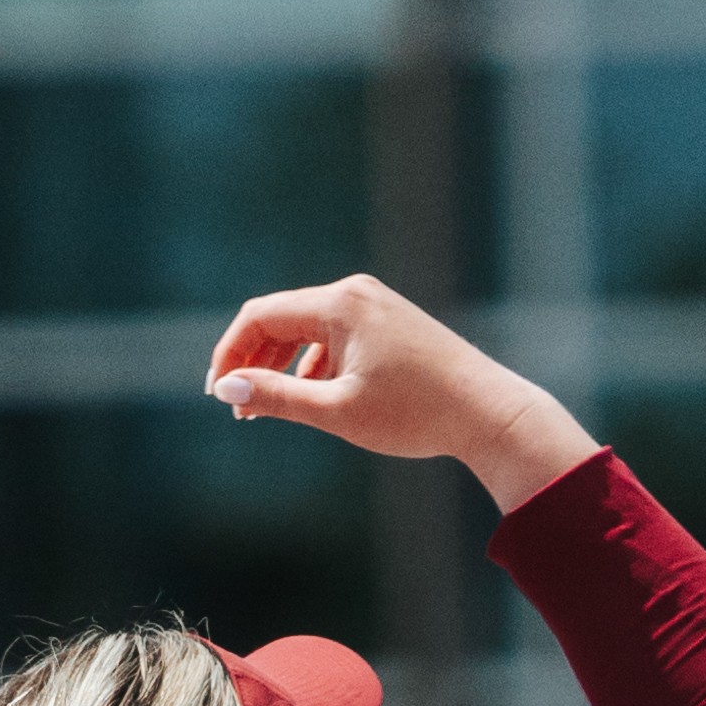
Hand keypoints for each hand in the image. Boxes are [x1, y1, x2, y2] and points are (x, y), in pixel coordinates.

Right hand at [206, 272, 591, 509]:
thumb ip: (276, 398)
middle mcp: (355, 292)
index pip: (260, 316)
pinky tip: (311, 395)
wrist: (488, 413)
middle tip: (237, 407)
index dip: (229, 354)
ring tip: (266, 408)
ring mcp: (375, 304)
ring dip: (280, 363)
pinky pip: (335, 335)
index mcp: (340, 303)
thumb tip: (226, 390)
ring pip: (307, 327)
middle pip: (280, 317)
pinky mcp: (390, 321)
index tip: (217, 395)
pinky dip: (313, 362)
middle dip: (252, 360)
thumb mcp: (337, 411)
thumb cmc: (416, 414)